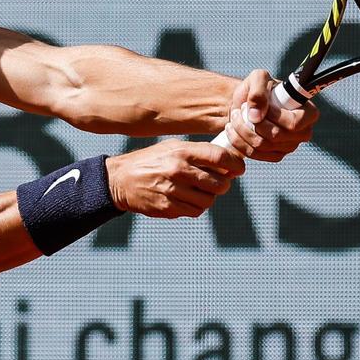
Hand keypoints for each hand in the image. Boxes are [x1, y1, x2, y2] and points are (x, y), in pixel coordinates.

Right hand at [104, 140, 244, 218]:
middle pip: (219, 182)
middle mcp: (177, 170)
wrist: (120, 180)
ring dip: (209, 197)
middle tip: (218, 181)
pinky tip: (187, 198)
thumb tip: (229, 162)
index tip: (239, 168)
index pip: (220, 156)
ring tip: (199, 190)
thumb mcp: (172, 148)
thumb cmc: (151, 161)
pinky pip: (195, 211)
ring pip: (209, 200)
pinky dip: (196, 207)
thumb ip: (199, 153)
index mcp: (181, 152)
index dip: (235, 164)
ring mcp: (173, 191)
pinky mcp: (168, 208)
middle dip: (224, 183)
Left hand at [221, 69, 318, 161]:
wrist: (246, 104)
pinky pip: (254, 154)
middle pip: (275, 136)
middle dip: (251, 122)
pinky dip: (239, 141)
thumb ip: (258, 91)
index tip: (262, 105)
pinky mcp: (274, 155)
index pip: (294, 123)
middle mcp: (303, 132)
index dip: (274, 116)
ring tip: (235, 117)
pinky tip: (233, 129)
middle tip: (240, 110)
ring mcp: (289, 146)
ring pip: (262, 146)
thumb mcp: (258, 79)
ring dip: (241, 130)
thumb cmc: (258, 88)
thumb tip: (256, 116)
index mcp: (308, 113)